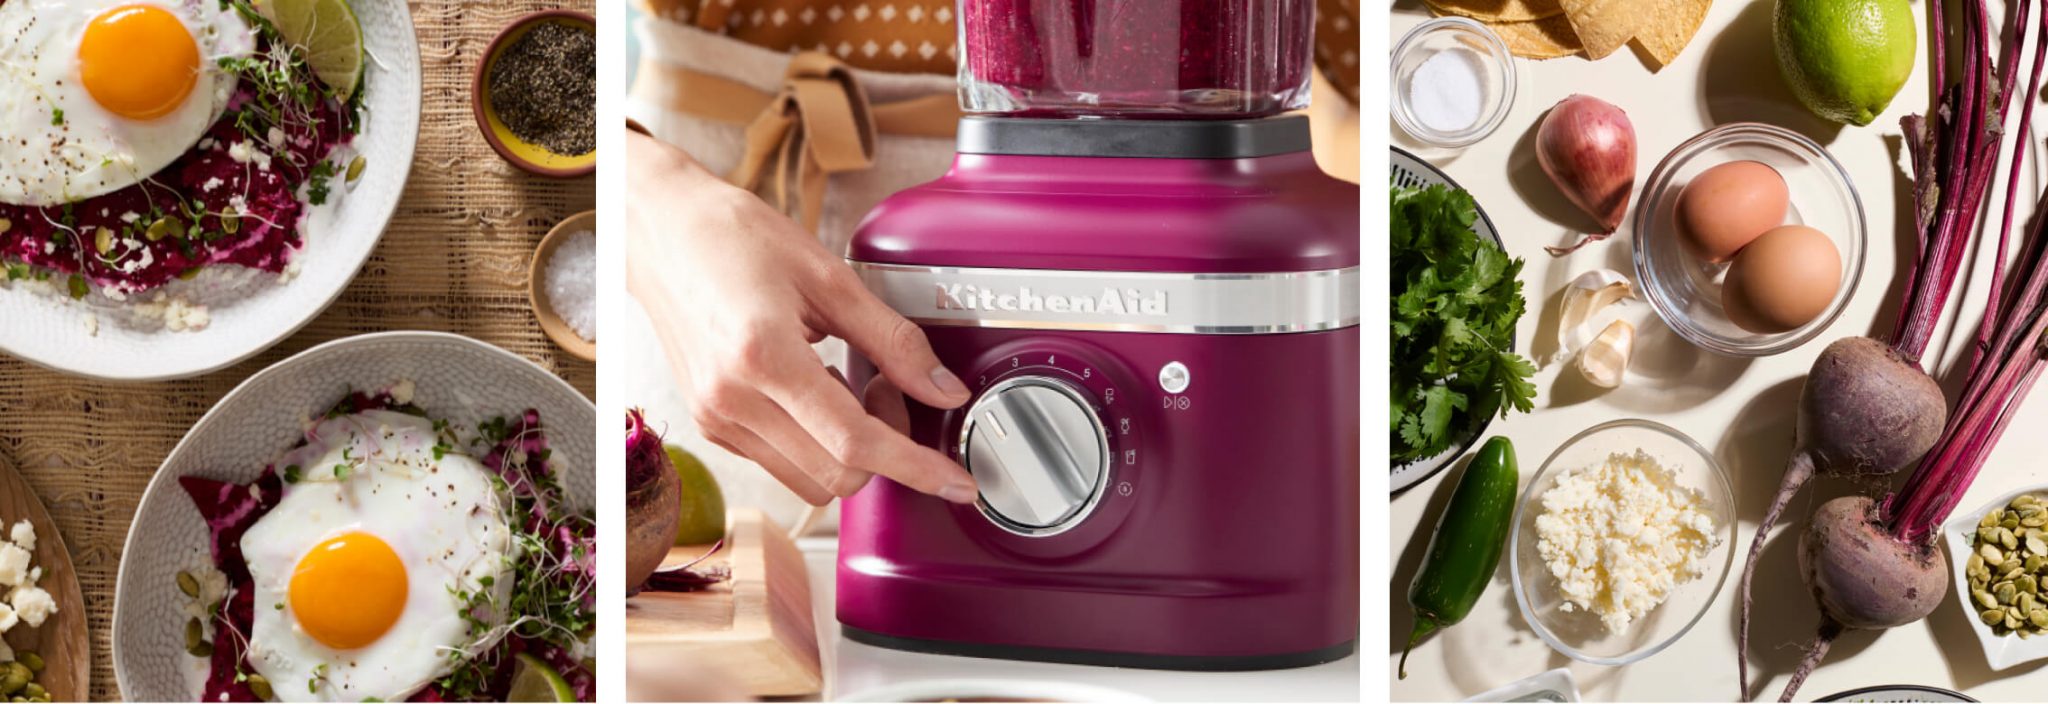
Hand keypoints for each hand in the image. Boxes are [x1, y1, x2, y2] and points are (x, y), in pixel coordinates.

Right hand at [626, 130, 975, 505]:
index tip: (956, 483)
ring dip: (851, 451)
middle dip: (886, 448)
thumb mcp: (830, 278)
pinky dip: (818, 443)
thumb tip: (944, 390)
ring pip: (812, 482)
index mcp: (764, 357)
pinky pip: (782, 464)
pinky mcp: (711, 425)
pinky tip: (817, 390)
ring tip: (849, 387)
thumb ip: (895, 341)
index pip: (856, 442)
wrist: (661, 230)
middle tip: (888, 388)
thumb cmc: (735, 238)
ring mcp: (717, 419)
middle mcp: (733, 401)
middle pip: (839, 475)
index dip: (916, 467)